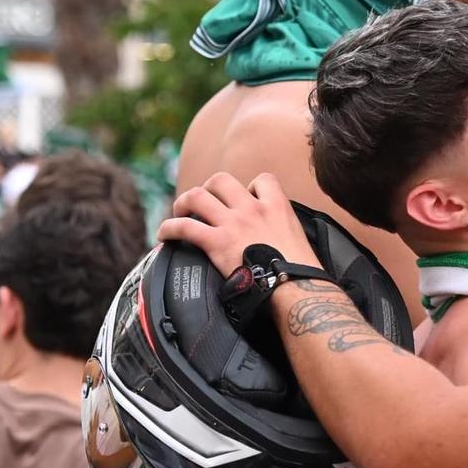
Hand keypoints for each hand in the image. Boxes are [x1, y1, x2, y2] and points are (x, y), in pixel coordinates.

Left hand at [158, 172, 317, 276]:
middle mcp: (252, 209)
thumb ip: (287, 232)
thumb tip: (282, 244)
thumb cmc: (302, 272)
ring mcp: (233, 223)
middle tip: (203, 203)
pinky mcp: (217, 242)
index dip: (251, 187)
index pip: (262, 180)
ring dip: (184, 202)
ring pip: (197, 196)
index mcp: (277, 207)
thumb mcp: (301, 240)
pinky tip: (164, 236)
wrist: (296, 288)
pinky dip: (169, 228)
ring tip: (179, 212)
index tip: (247, 200)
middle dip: (207, 188)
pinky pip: (184, 227)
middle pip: (220, 180)